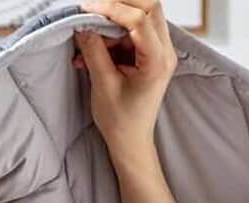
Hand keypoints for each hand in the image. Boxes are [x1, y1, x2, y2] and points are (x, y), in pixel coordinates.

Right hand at [74, 1, 177, 161]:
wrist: (131, 142)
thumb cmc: (121, 121)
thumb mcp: (103, 83)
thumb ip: (93, 48)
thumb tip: (83, 22)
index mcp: (157, 61)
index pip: (139, 18)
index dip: (111, 7)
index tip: (86, 9)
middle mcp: (165, 52)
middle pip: (148, 6)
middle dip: (118, 4)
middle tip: (92, 12)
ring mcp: (159, 51)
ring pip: (139, 15)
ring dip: (111, 22)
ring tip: (88, 42)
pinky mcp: (149, 54)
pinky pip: (131, 31)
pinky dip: (110, 35)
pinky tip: (91, 52)